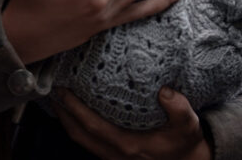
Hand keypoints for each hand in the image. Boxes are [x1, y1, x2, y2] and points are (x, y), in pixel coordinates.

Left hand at [55, 86, 211, 159]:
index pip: (93, 127)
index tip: (64, 91)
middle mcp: (115, 153)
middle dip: (63, 112)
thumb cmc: (184, 143)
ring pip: (81, 140)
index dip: (75, 110)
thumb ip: (179, 108)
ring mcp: (113, 157)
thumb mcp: (188, 125)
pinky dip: (78, 127)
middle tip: (54, 89)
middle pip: (79, 134)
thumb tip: (164, 91)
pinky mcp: (113, 156)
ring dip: (67, 120)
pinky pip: (88, 142)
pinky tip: (76, 113)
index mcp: (129, 145)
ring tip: (59, 98)